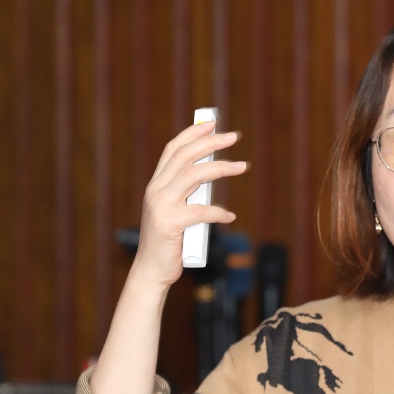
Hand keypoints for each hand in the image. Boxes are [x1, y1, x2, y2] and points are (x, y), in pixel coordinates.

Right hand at [130, 120, 245, 290]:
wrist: (151, 271)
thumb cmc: (169, 242)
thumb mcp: (177, 211)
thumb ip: (188, 194)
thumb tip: (214, 177)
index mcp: (156, 185)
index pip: (173, 150)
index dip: (192, 133)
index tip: (212, 123)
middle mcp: (155, 190)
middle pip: (186, 156)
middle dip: (211, 143)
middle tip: (234, 137)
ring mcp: (161, 205)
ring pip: (194, 176)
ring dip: (221, 168)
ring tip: (242, 166)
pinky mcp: (169, 223)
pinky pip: (201, 212)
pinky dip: (218, 212)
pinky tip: (229, 216)